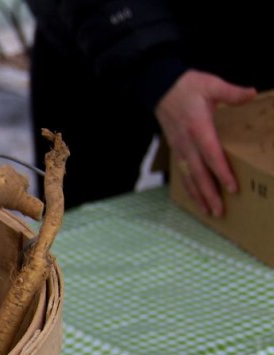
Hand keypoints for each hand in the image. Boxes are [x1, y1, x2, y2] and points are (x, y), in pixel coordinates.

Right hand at [155, 70, 255, 216]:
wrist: (160, 88)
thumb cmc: (187, 86)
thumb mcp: (211, 84)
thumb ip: (231, 93)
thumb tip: (252, 93)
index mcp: (198, 128)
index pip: (212, 155)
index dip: (222, 172)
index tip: (232, 188)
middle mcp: (187, 143)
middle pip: (199, 174)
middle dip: (209, 194)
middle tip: (219, 211)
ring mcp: (179, 148)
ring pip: (189, 177)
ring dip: (198, 196)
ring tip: (209, 212)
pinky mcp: (176, 150)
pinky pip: (183, 173)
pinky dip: (189, 188)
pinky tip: (196, 198)